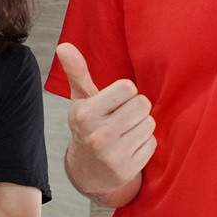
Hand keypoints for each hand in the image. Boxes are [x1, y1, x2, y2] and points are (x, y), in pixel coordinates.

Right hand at [57, 43, 155, 204]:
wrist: (87, 171)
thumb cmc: (88, 126)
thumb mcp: (81, 99)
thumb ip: (76, 71)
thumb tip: (64, 46)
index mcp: (85, 114)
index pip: (128, 87)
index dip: (126, 92)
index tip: (116, 101)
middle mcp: (97, 136)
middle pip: (142, 105)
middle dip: (136, 108)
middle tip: (123, 117)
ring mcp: (112, 156)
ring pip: (149, 124)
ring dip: (141, 126)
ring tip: (125, 132)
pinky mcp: (126, 170)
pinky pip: (152, 144)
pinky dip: (145, 144)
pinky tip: (129, 148)